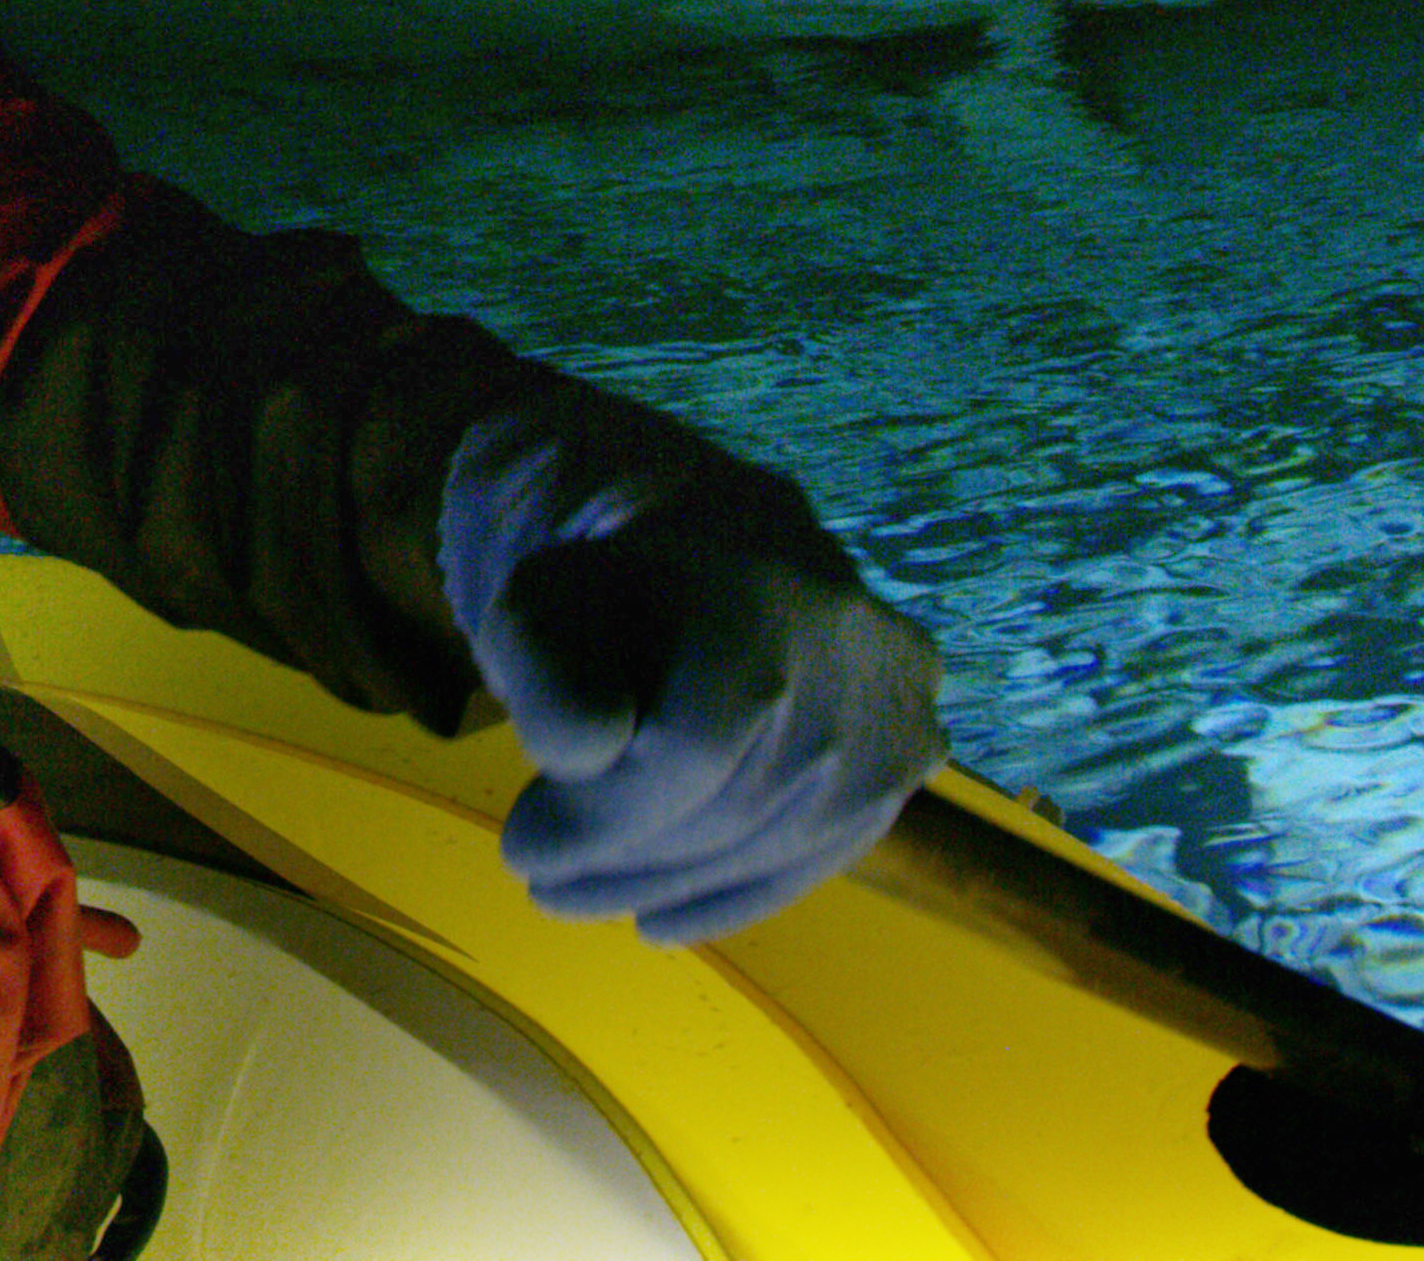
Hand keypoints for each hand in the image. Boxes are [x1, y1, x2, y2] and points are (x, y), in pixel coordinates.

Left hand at [441, 416, 941, 943]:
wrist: (664, 512)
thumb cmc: (583, 556)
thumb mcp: (531, 595)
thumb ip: (548, 671)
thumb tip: (595, 756)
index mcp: (766, 582)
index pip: (692, 751)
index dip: (599, 821)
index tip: (517, 850)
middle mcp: (857, 636)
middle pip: (739, 802)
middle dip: (624, 860)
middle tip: (541, 881)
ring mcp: (899, 695)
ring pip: (780, 839)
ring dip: (670, 883)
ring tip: (580, 892)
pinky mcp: (907, 746)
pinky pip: (825, 845)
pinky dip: (738, 887)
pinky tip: (659, 912)